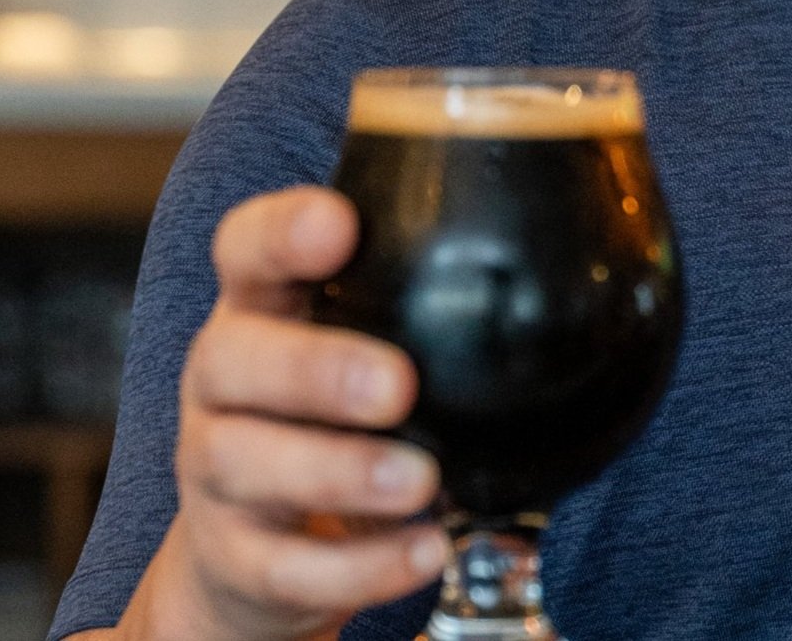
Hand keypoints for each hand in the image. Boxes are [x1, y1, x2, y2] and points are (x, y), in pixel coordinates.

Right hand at [112, 187, 447, 640]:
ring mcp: (216, 470)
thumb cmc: (338, 401)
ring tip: (421, 480)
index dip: (281, 230)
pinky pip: (283, 567)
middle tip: (399, 386)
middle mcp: (224, 376)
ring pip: (247, 465)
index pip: (247, 246)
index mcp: (262, 303)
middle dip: (317, 370)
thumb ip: (427, 283)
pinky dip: (357, 567)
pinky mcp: (233, 558)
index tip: (338, 224)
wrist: (258, 541)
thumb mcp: (367, 329)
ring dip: (341, 474)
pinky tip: (422, 552)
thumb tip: (576, 224)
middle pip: (233, 358)